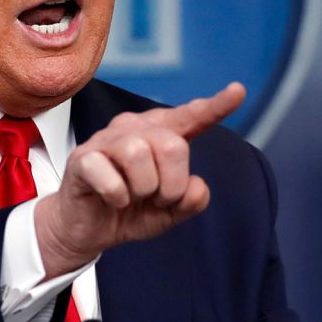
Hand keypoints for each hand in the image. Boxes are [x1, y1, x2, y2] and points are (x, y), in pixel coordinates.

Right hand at [34, 82, 245, 277]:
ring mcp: (105, 140)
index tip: (239, 90)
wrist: (88, 230)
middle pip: (173, 146)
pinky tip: (111, 200)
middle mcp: (133, 128)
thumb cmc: (130, 210)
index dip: (216, 105)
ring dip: (144, 190)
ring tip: (132, 198)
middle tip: (156, 200)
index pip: (191, 117)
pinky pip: (111, 177)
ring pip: (140, 154)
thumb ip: (191, 200)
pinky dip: (118, 197)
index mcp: (159, 134)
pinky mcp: (82, 158)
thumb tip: (195, 185)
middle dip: (171, 185)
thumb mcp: (170, 212)